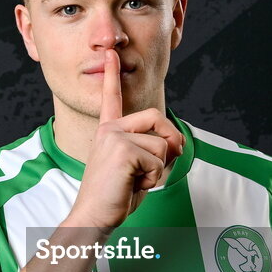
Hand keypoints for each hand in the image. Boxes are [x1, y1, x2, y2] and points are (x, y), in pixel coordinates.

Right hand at [68, 48, 183, 232]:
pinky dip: (153, 177)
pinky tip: (133, 185)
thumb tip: (178, 141)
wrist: (94, 217)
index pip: (111, 98)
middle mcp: (110, 130)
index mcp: (108, 131)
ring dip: (158, 168)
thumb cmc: (115, 196)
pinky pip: (158, 160)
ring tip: (135, 181)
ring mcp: (115, 138)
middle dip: (171, 141)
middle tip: (162, 162)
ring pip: (162, 145)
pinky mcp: (122, 150)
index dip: (112, 75)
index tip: (111, 54)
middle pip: (158, 117)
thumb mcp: (138, 168)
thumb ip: (155, 150)